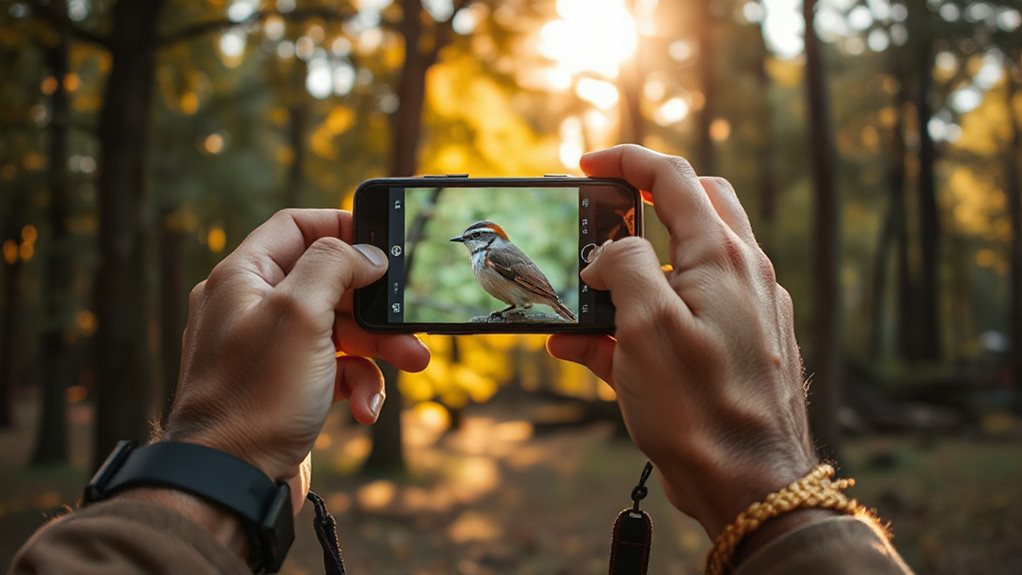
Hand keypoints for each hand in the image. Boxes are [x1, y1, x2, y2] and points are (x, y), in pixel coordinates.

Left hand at [163, 209, 430, 505]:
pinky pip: (332, 370)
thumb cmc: (255, 397)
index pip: (296, 226)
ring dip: (378, 347)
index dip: (342, 226)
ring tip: (412, 363)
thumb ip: (334, 266)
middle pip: (329, 283)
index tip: (382, 242)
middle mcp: (253, 308)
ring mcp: (269, 351)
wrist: (231, 483)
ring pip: (339, 330)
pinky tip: (365, 408)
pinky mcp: (286, 388)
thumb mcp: (299, 314)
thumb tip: (366, 253)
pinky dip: (357, 383)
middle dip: (375, 304)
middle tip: (410, 317)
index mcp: (243, 277)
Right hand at [548, 146, 815, 537]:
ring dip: (632, 273)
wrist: (751, 486)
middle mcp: (743, 275)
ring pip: (684, 266)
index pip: (674, 178)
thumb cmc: (700, 408)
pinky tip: (590, 350)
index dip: (627, 161)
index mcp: (722, 257)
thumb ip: (623, 268)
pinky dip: (639, 322)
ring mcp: (746, 313)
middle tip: (604, 212)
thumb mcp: (646, 327)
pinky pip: (683, 318)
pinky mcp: (738, 350)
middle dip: (646, 199)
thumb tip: (609, 255)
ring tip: (580, 305)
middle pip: (697, 206)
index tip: (587, 165)